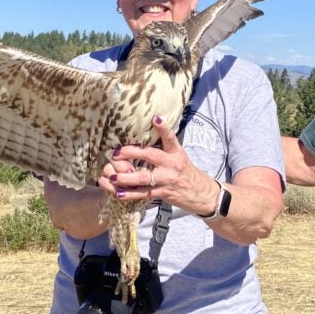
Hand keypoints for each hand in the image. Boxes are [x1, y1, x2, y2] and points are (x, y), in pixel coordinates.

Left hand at [98, 115, 216, 215]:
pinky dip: (130, 194)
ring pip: (144, 178)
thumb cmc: (187, 174)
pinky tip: (118, 193)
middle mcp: (172, 165)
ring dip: (125, 178)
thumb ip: (165, 150)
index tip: (155, 118)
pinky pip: (144, 194)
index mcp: (176, 153)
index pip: (171, 138)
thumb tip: (150, 136)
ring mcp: (167, 180)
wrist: (203, 194)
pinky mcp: (164, 193)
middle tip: (116, 153)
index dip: (163, 128)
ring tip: (111, 176)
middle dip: (131, 153)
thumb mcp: (180, 158)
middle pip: (150, 156)